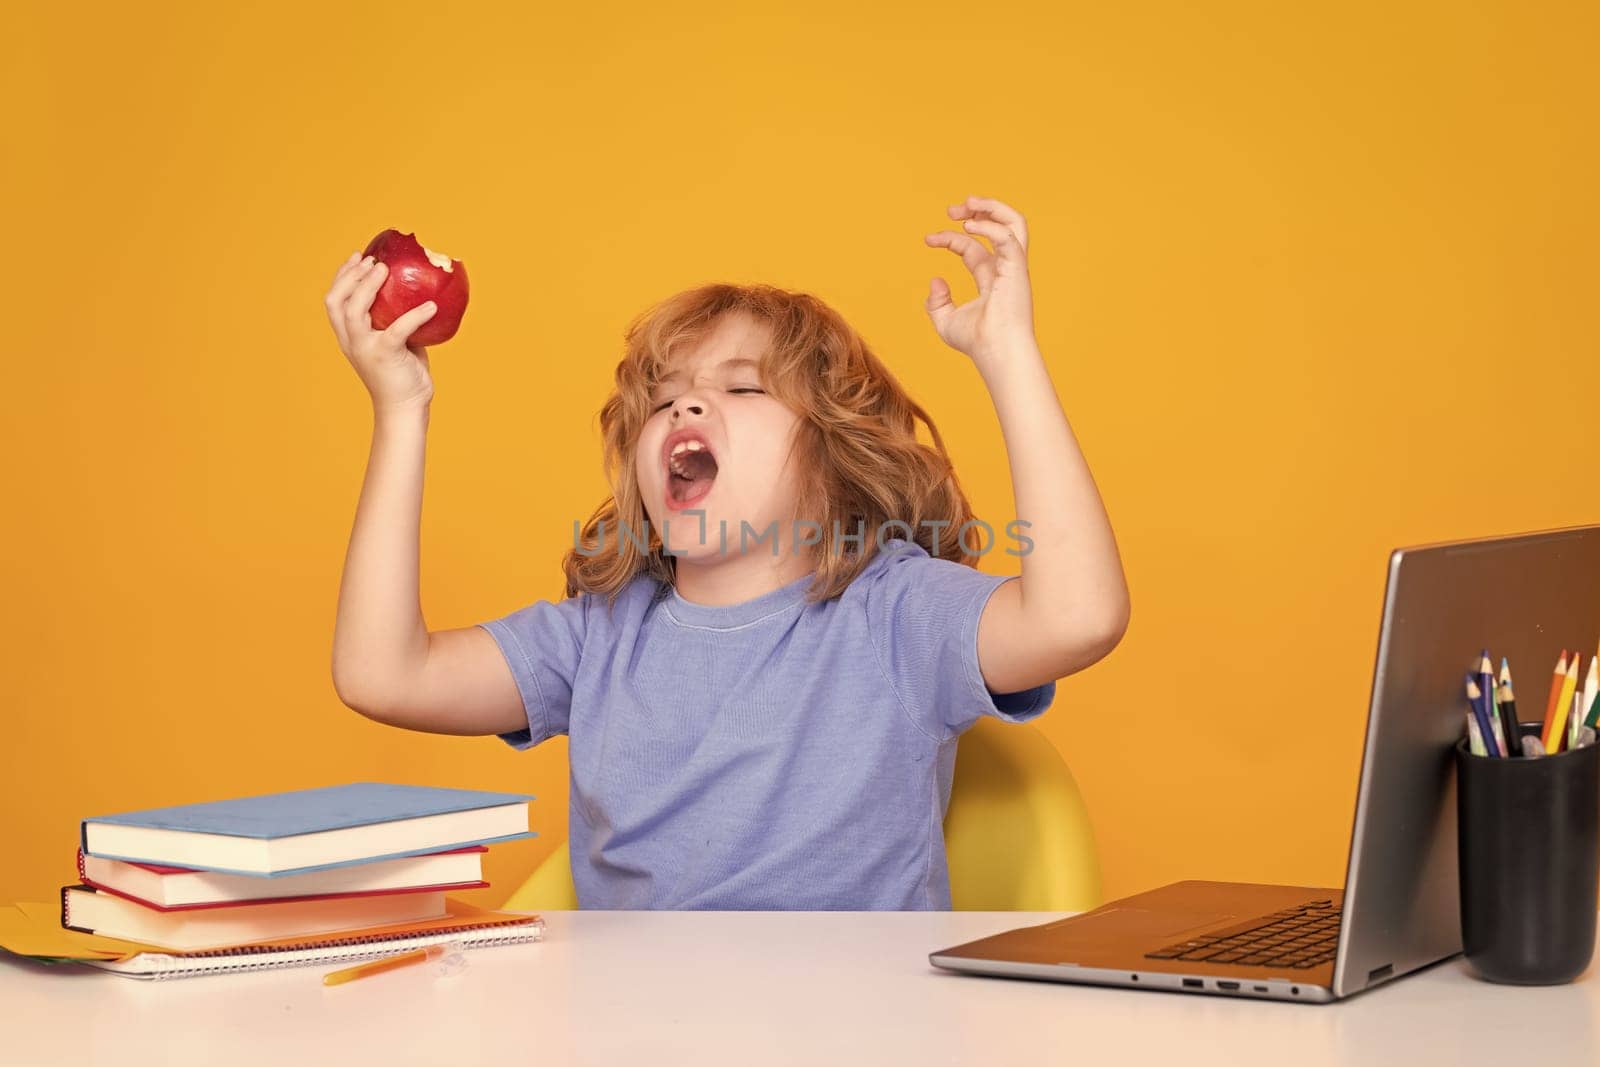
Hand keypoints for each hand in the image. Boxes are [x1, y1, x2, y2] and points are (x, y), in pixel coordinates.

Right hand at [324, 252, 438, 411]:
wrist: (404, 406)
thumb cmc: (402, 373)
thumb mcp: (393, 342)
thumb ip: (395, 320)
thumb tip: (417, 293)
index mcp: (348, 336)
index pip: (334, 300)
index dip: (342, 275)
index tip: (358, 257)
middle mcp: (351, 341)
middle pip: (337, 301)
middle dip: (351, 276)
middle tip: (373, 261)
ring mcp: (365, 348)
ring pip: (355, 310)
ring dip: (369, 286)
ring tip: (386, 270)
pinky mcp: (385, 356)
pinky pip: (398, 329)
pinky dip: (415, 315)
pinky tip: (431, 306)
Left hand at [923, 195, 1037, 367]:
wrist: (996, 351)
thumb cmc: (977, 342)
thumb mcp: (946, 321)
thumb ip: (937, 303)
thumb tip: (935, 281)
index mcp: (991, 277)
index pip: (971, 248)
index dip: (949, 238)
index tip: (928, 239)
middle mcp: (1005, 268)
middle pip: (998, 227)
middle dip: (977, 211)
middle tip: (952, 209)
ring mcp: (1014, 266)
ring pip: (1014, 223)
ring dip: (992, 207)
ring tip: (969, 202)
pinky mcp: (1017, 268)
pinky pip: (1007, 237)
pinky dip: (989, 226)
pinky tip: (967, 227)